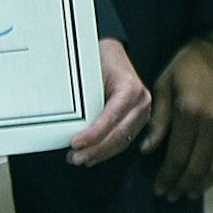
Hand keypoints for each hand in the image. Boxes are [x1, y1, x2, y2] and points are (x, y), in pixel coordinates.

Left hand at [67, 37, 151, 165]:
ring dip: (101, 153)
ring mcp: (143, 112)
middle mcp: (142, 102)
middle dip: (96, 150)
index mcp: (131, 89)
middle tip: (75, 158)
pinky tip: (94, 156)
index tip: (76, 143)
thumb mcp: (93, 74)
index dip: (94, 135)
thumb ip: (86, 98)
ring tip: (80, 159)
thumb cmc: (102, 61)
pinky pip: (124, 139)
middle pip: (119, 134)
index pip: (112, 118)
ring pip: (122, 141)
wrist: (112, 53)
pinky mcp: (138, 119)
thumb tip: (69, 122)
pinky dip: (108, 149)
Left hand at [142, 37, 212, 199]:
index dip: (166, 178)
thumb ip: (158, 120)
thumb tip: (147, 151)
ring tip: (190, 192)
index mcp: (190, 114)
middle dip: (182, 186)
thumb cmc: (191, 62)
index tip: (158, 189)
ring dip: (203, 184)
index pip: (177, 158)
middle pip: (198, 168)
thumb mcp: (165, 85)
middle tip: (171, 195)